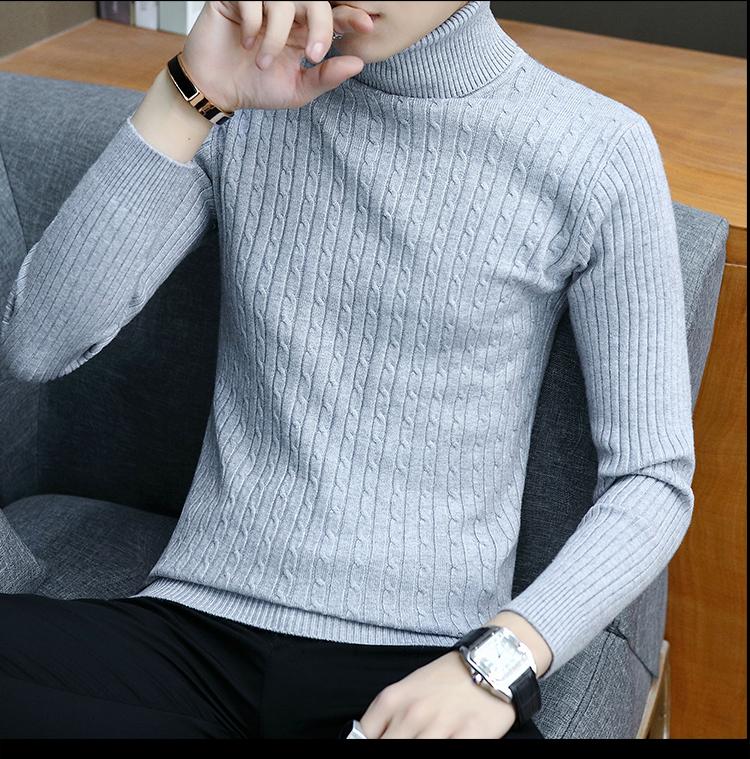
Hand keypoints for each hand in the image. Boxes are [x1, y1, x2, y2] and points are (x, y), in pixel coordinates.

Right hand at [180, 1, 376, 112]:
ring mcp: (261, 2)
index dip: (350, 16)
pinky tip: (246, 41)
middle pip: (315, 0)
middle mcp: (285, 11)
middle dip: (321, 25)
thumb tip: (358, 64)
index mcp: (303, 30)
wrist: (216, 89)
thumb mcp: (297, 90)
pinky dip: (254, 23)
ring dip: (277, 37)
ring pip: (283, 1)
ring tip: (263, 62)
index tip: (365, 26)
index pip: (332, 14)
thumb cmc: (255, 88)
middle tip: (315, 55)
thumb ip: (326, 77)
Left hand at [357, 650, 517, 738]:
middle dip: (392, 748)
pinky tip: (445, 743)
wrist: (490, 661)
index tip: (381, 743)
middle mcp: (412, 713)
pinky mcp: (468, 734)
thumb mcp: (409, 688)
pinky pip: (447, 753)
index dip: (370, 744)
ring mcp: (439, 725)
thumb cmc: (449, 677)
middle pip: (388, 746)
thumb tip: (368, 737)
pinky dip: (442, 751)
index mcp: (393, 700)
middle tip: (408, 740)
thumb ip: (388, 716)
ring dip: (418, 748)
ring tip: (428, 739)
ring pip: (416, 751)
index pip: (365, 736)